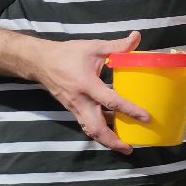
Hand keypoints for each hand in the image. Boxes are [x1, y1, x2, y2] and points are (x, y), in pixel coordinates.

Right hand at [24, 31, 146, 154]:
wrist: (39, 62)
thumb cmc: (67, 54)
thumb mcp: (93, 47)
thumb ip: (116, 45)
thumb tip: (137, 36)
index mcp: (86, 85)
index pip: (111, 101)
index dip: (129, 110)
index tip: (146, 117)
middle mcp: (80, 101)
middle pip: (95, 128)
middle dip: (112, 141)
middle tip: (129, 148)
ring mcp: (74, 107)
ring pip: (89, 129)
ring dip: (106, 139)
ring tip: (124, 146)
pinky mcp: (73, 109)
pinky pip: (86, 123)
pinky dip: (99, 130)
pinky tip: (113, 130)